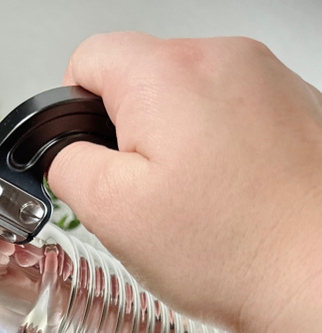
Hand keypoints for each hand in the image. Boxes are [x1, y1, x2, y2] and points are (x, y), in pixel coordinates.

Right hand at [48, 33, 321, 332]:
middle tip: (145, 194)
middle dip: (128, 133)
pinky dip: (218, 153)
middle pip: (140, 76)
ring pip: (185, 99)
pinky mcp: (294, 108)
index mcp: (169, 75)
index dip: (73, 111)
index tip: (92, 155)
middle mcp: (224, 61)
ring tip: (192, 202)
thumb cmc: (235, 251)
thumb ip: (65, 165)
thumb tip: (62, 151)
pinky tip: (227, 199)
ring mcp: (266, 81)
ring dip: (175, 145)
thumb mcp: (109, 212)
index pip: (88, 58)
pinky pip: (230, 117)